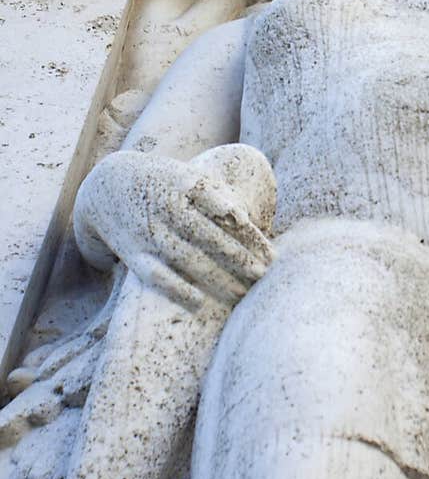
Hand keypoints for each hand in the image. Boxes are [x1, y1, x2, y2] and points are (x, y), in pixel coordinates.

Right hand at [74, 146, 275, 310]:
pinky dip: (175, 287)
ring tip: (243, 293)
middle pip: (209, 236)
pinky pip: (155, 273)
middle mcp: (167, 207)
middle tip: (265, 274)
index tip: (271, 253)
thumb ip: (220, 196)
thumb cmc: (164, 182)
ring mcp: (149, 230)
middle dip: (239, 257)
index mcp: (186, 185)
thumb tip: (255, 222)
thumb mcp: (190, 176)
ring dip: (216, 277)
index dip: (249, 234)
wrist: (106, 185)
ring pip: (186, 257)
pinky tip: (198, 302)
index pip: (225, 212)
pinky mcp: (133, 252)